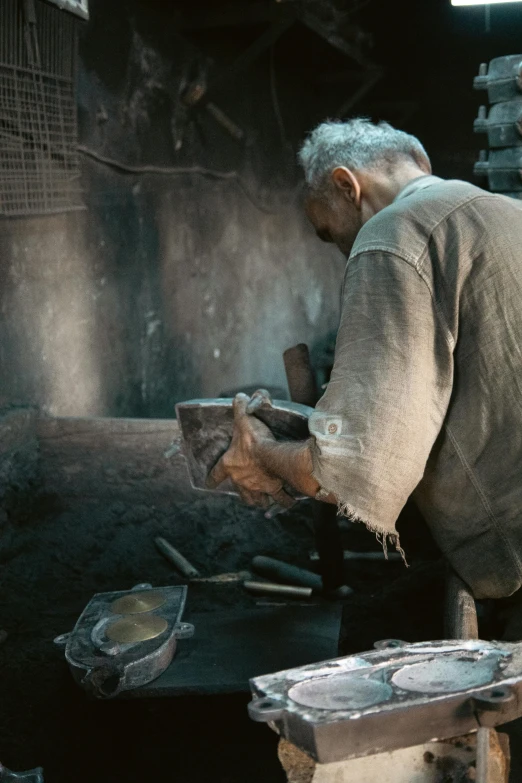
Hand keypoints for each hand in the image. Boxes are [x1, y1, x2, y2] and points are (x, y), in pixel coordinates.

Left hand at [206, 390, 294, 508]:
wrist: (271, 454)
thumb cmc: (254, 439)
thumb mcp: (244, 420)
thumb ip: (240, 408)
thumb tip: (239, 397)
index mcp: (230, 465)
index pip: (216, 475)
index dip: (211, 479)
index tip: (208, 484)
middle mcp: (242, 480)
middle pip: (240, 492)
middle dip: (242, 494)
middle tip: (244, 494)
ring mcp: (257, 487)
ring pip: (256, 500)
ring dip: (259, 501)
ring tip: (262, 503)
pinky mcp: (273, 489)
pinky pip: (280, 500)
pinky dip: (284, 503)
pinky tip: (287, 504)